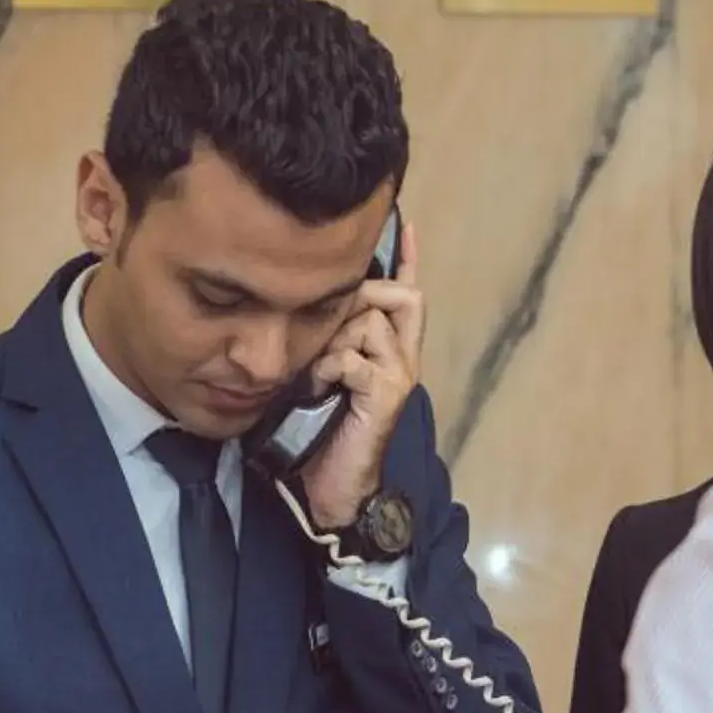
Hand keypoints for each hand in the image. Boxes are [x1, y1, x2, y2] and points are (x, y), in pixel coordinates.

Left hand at [295, 218, 424, 532]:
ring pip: (370, 322)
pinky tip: (318, 389)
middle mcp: (403, 358)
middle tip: (327, 332)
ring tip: (319, 372)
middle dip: (358, 300)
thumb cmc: (321, 435)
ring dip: (335, 339)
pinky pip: (354, 357)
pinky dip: (330, 367)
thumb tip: (306, 308)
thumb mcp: (321, 376)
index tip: (403, 223)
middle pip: (398, 295)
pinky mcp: (387, 394)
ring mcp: (399, 375)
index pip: (406, 294)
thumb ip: (326, 343)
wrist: (331, 489)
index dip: (406, 259)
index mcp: (390, 352)